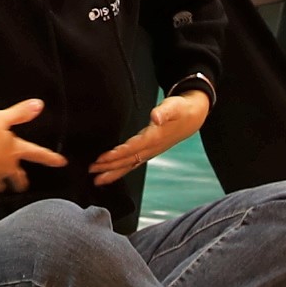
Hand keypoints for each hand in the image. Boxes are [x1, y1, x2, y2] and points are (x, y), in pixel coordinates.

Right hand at [0, 97, 65, 195]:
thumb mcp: (1, 119)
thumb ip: (20, 113)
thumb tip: (39, 105)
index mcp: (14, 151)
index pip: (37, 153)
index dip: (50, 157)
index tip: (61, 162)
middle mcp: (6, 167)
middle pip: (18, 178)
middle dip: (20, 182)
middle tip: (21, 185)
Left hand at [91, 90, 211, 182]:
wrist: (193, 117)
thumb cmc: (181, 110)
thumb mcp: (174, 106)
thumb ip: (164, 111)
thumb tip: (155, 116)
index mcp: (155, 137)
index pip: (133, 148)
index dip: (118, 154)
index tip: (102, 159)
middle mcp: (152, 148)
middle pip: (128, 160)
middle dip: (110, 167)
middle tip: (91, 171)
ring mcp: (151, 151)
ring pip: (130, 165)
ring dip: (113, 172)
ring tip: (97, 180)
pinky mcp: (150, 151)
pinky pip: (133, 163)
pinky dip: (121, 169)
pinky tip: (111, 173)